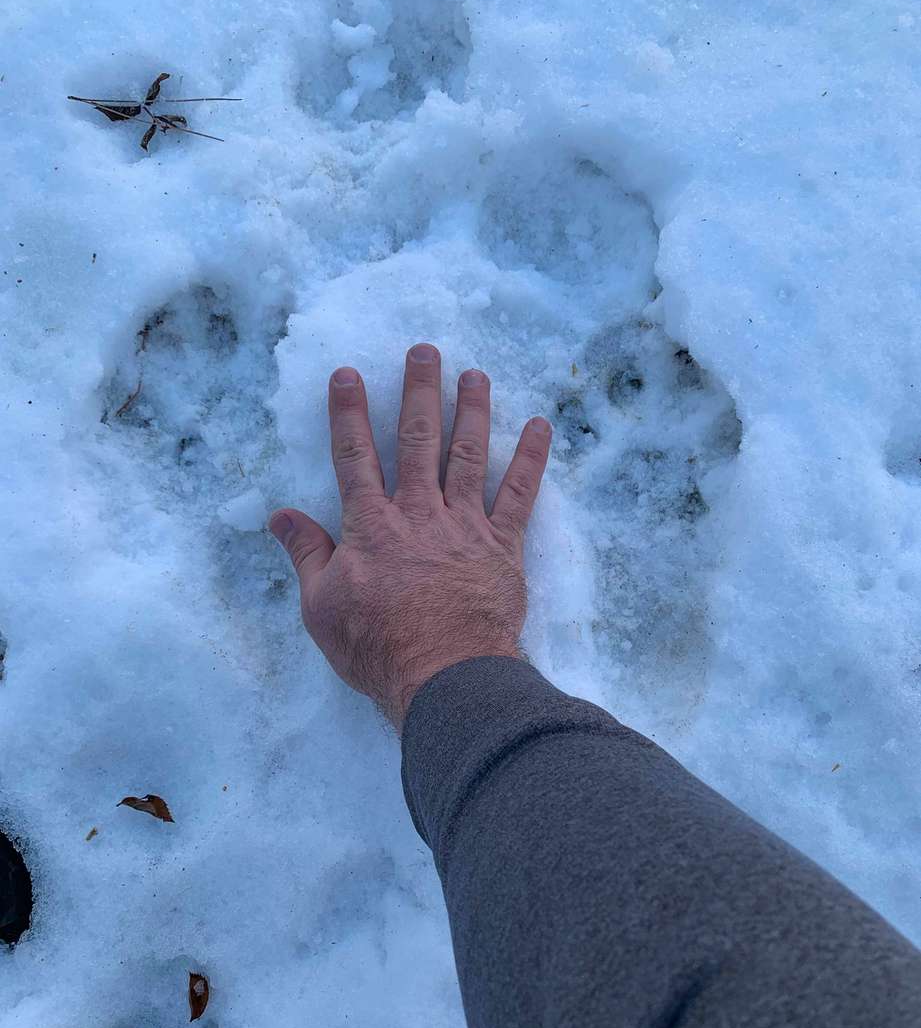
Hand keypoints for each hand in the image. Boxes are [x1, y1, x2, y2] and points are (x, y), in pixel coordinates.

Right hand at [269, 344, 551, 729]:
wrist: (445, 676)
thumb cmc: (377, 648)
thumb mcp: (321, 607)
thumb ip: (306, 554)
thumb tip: (281, 516)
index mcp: (371, 526)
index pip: (355, 457)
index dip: (349, 413)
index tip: (348, 375)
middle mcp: (419, 513)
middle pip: (419, 440)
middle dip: (420, 391)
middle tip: (425, 350)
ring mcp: (465, 526)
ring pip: (468, 455)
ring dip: (472, 410)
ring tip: (474, 373)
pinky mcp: (503, 546)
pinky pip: (520, 495)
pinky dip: (530, 459)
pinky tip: (540, 427)